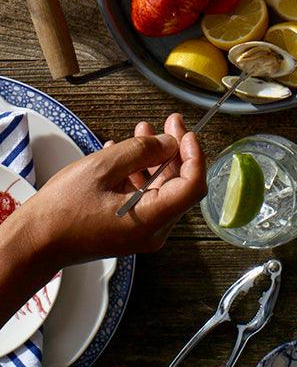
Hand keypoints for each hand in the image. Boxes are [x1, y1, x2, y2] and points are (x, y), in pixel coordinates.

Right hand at [18, 113, 205, 264]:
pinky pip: (144, 196)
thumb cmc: (60, 212)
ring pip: (161, 187)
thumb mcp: (103, 168)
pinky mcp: (129, 228)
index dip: (194, 155)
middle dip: (174, 150)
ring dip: (155, 157)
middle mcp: (152, 230)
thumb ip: (141, 151)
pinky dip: (140, 173)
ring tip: (143, 130)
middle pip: (179, 184)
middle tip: (168, 123)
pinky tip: (124, 153)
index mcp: (151, 220)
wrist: (32, 243)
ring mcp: (141, 231)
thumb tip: (169, 142)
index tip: (186, 132)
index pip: (193, 185)